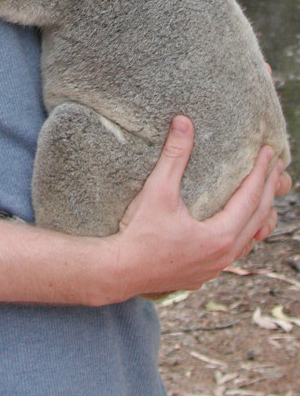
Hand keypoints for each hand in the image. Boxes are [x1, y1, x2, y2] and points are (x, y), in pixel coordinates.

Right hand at [110, 115, 288, 299]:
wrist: (120, 271)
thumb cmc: (139, 232)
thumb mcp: (158, 190)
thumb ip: (174, 156)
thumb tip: (183, 122)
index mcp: (220, 236)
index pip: (250, 198)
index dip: (261, 172)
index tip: (269, 152)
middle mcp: (223, 256)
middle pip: (257, 219)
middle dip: (268, 190)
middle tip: (277, 168)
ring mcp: (214, 268)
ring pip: (249, 241)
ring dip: (260, 216)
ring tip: (265, 198)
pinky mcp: (201, 274)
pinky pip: (234, 253)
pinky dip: (243, 235)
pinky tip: (237, 230)